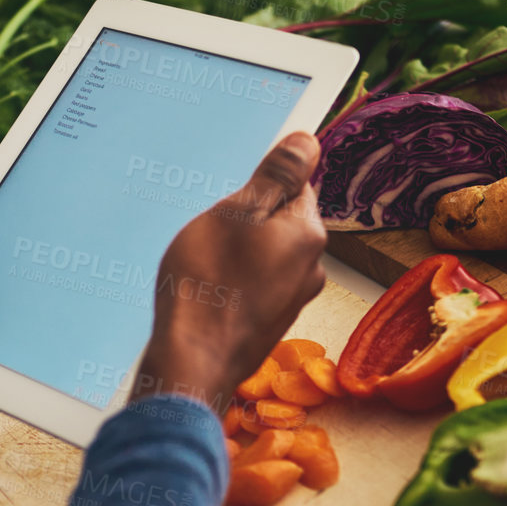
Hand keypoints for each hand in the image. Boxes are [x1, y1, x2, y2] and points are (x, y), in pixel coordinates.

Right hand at [130, 132, 327, 413]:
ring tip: (205, 265)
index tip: (230, 198)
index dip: (259, 185)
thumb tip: (308, 142)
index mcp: (307, 233)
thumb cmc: (208, 286)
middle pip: (281, 221)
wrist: (194, 363)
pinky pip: (257, 284)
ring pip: (266, 254)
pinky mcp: (273, 322)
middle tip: (210, 232)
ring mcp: (294, 298)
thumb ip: (274, 177)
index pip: (296, 184)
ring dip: (239, 252)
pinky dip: (235, 281)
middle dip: (247, 220)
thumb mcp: (234, 214)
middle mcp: (312, 266)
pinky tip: (209, 290)